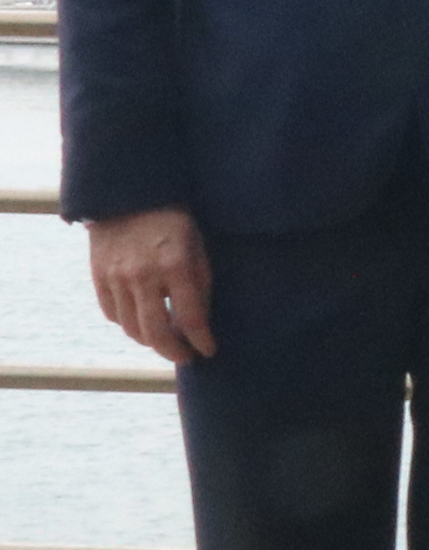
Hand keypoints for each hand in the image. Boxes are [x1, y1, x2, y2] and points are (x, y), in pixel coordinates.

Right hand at [87, 206, 213, 361]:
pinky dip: (127, 324)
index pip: (190, 317)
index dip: (201, 340)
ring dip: (150, 341)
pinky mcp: (98, 276)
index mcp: (175, 265)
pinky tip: (141, 323)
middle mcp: (143, 275)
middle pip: (156, 333)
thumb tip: (200, 320)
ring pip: (131, 328)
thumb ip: (200, 282)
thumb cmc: (173, 217)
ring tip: (165, 341)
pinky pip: (112, 314)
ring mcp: (116, 277)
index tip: (209, 352)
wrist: (127, 193)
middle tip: (185, 357)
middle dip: (173, 352)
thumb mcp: (198, 244)